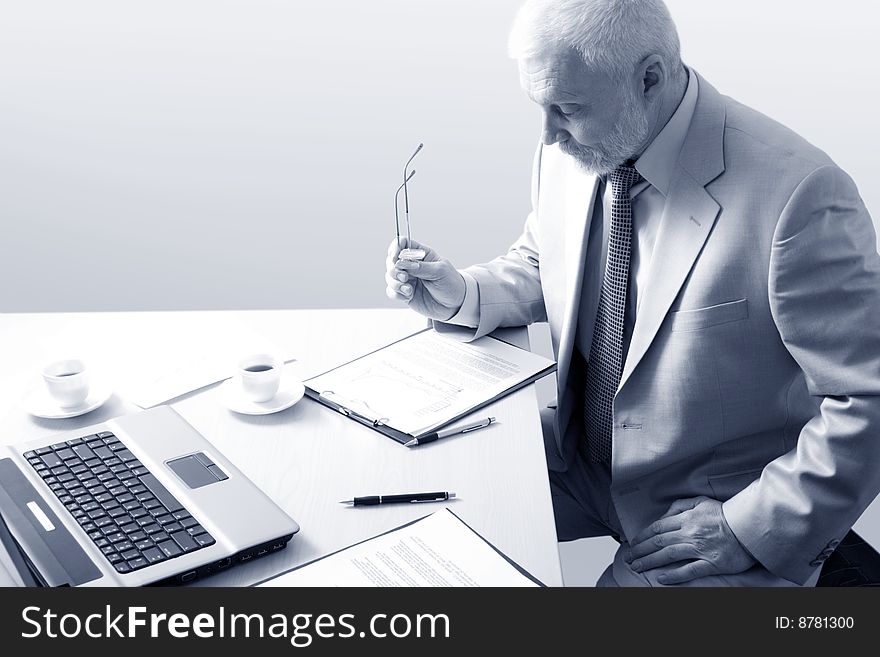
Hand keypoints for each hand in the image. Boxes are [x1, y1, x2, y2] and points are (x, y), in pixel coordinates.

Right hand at [385, 238, 465, 320]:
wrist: (456, 304)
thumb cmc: (451, 283)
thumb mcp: (440, 271)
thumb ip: (421, 267)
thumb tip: (404, 263)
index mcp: (420, 255)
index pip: (402, 244)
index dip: (395, 248)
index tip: (395, 257)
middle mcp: (411, 266)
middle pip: (391, 261)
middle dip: (393, 269)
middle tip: (404, 277)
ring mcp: (407, 279)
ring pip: (390, 277)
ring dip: (395, 282)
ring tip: (408, 288)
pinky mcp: (405, 293)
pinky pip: (392, 291)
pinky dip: (396, 293)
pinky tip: (408, 295)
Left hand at [625, 496, 755, 584]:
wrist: (751, 526)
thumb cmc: (726, 514)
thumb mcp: (701, 501)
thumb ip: (680, 506)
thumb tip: (664, 515)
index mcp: (687, 518)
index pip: (658, 527)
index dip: (643, 536)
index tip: (633, 544)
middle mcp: (690, 533)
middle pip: (659, 542)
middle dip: (641, 551)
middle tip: (629, 558)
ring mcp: (701, 548)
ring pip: (669, 555)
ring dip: (650, 562)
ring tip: (638, 567)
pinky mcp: (712, 563)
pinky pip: (689, 570)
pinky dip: (674, 575)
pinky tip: (661, 578)